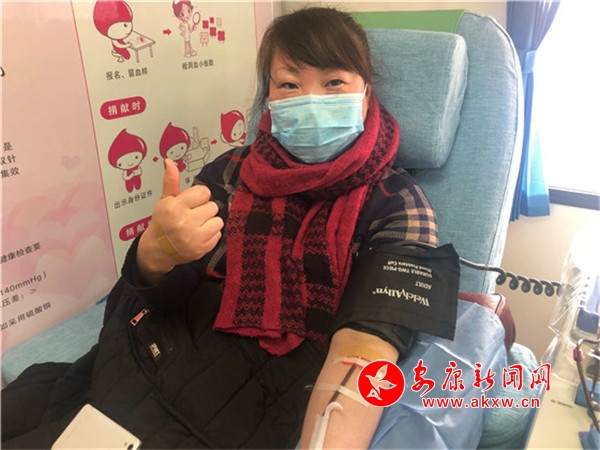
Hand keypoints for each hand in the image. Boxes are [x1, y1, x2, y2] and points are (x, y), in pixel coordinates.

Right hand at [137, 159, 223, 281]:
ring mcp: (194, 238)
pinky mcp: (203, 249)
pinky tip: (198, 235)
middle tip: (192, 215)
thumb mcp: (164, 201)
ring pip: (218, 221)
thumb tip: (169, 161)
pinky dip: (211, 234)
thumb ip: (171, 181)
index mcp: (175, 208)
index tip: (191, 202)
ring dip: (210, 222)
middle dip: (204, 209)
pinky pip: (218, 234)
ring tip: (197, 225)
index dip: (199, 196)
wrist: (158, 250)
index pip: (204, 192)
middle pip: (213, 206)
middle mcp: (185, 222)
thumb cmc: (162, 223)